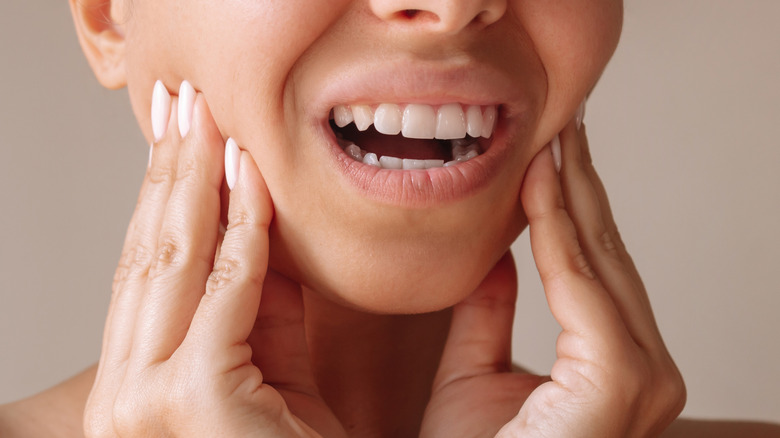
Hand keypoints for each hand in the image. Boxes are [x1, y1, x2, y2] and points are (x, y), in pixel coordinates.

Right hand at [83, 82, 345, 437]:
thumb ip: (262, 310)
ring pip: (170, 264)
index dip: (164, 199)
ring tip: (204, 119)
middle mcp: (124, 396)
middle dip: (167, 174)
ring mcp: (147, 402)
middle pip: (147, 259)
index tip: (182, 139)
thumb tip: (259, 226)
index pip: (147, 274)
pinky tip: (251, 179)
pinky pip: (227, 292)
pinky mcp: (193, 400)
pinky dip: (244, 231)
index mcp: (141, 387)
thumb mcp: (277, 376)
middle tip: (181, 106)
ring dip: (193, 182)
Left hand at [421, 121, 685, 436]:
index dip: (569, 206)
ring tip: (552, 137)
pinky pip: (584, 293)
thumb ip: (487, 317)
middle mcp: (640, 370)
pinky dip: (561, 237)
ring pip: (602, 263)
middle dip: (581, 185)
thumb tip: (492, 259)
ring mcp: (637, 379)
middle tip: (562, 121)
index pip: (592, 268)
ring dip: (573, 196)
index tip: (549, 151)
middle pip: (606, 255)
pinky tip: (538, 189)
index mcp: (609, 365)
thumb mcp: (472, 373)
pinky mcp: (615, 385)